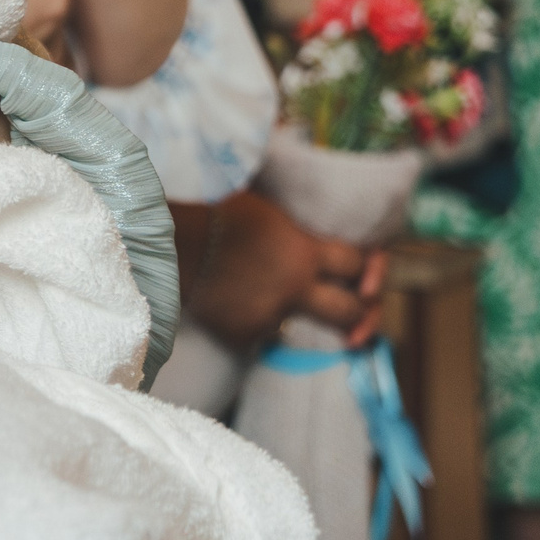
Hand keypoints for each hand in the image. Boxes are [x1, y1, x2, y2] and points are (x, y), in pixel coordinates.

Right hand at [175, 192, 387, 350]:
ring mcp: (270, 315)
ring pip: (298, 326)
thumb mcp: (266, 207)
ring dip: (290, 315)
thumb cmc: (217, 213)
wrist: (172, 243)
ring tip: (272, 301)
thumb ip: (293, 226)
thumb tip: (307, 205)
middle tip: (354, 315)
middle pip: (350, 311)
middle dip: (359, 314)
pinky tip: (231, 305)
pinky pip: (255, 335)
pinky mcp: (243, 335)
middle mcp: (296, 288)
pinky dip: (248, 324)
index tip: (361, 272)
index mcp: (305, 251)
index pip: (358, 264)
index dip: (367, 268)